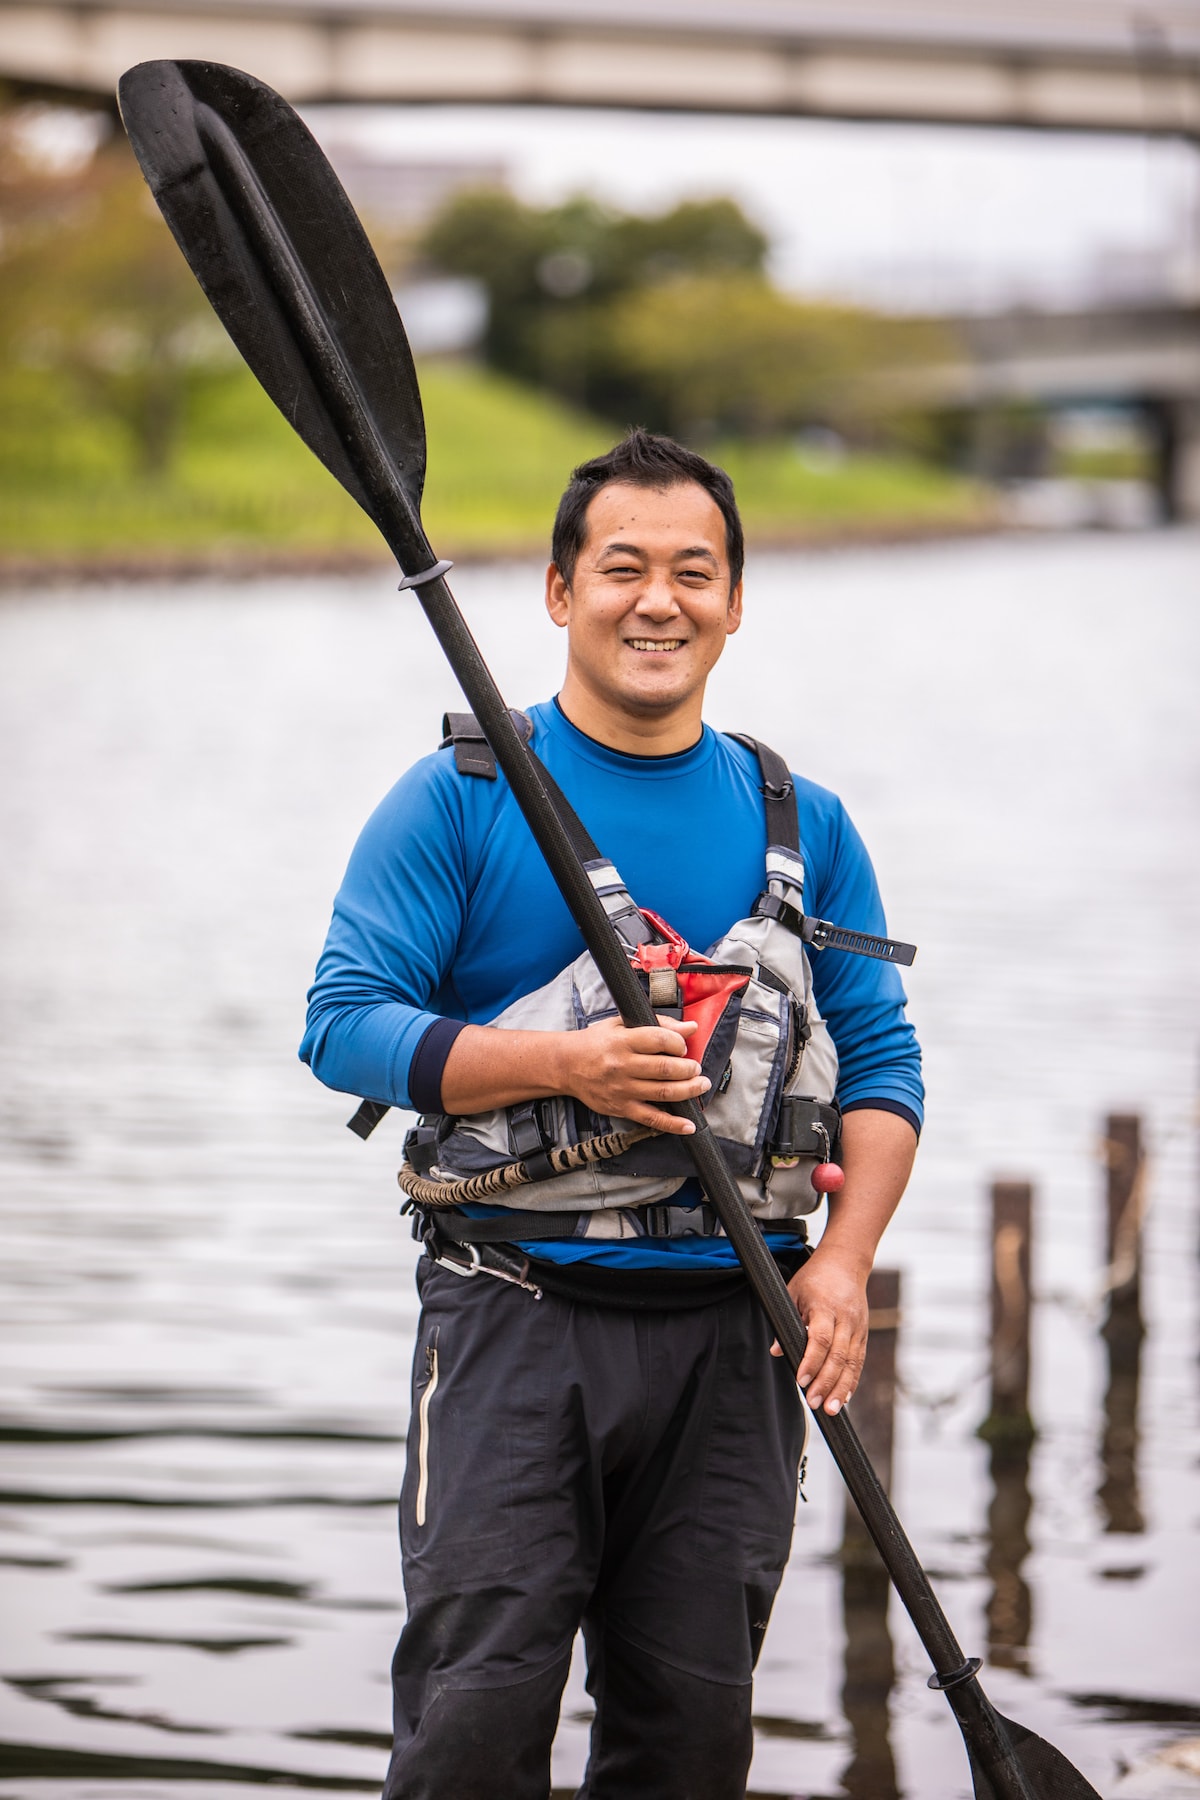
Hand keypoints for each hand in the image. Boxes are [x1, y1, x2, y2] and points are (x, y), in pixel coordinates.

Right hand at [558, 1015, 709, 1136]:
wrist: (567, 1066)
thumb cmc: (596, 1042)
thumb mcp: (622, 1024)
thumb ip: (658, 1025)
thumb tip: (691, 1028)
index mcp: (623, 1041)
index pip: (660, 1040)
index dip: (679, 1043)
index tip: (684, 1046)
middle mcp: (623, 1066)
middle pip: (666, 1069)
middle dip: (689, 1069)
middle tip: (696, 1068)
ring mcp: (622, 1090)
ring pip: (664, 1093)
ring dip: (689, 1090)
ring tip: (700, 1085)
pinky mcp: (621, 1108)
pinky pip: (652, 1119)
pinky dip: (673, 1124)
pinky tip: (689, 1125)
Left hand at [770, 1248, 869, 1414]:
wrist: (846, 1262)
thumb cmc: (815, 1278)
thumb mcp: (792, 1292)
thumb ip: (784, 1321)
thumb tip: (775, 1351)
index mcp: (825, 1307)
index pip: (820, 1339)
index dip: (811, 1362)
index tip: (801, 1381)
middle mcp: (846, 1318)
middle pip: (838, 1356)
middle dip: (826, 1383)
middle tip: (814, 1403)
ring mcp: (858, 1327)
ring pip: (852, 1362)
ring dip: (841, 1388)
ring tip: (832, 1410)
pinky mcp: (864, 1333)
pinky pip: (859, 1361)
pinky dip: (852, 1381)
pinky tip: (845, 1397)